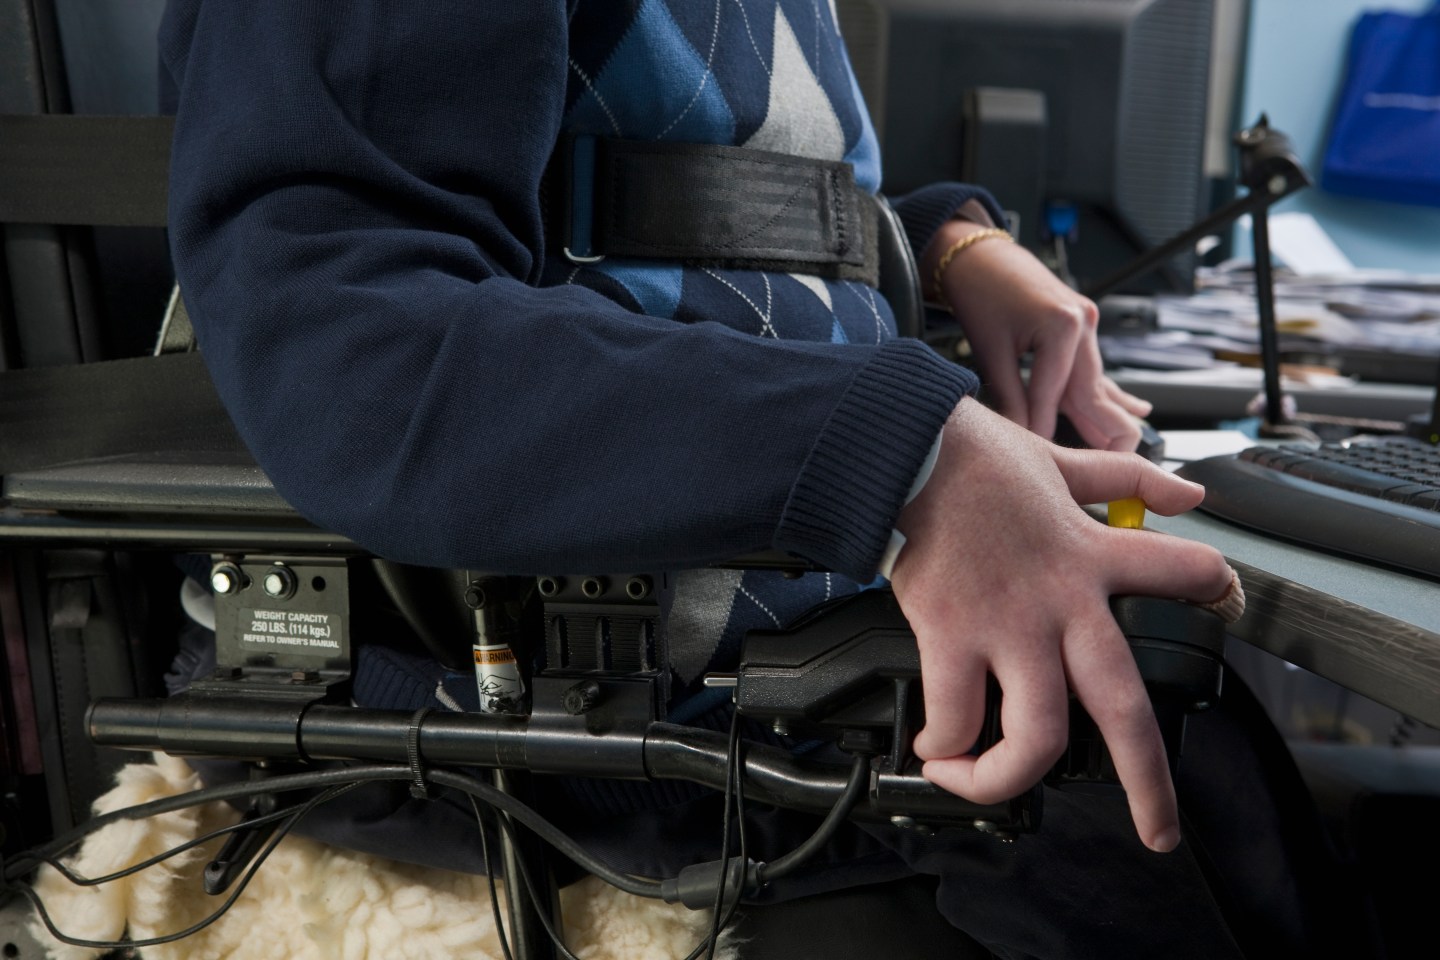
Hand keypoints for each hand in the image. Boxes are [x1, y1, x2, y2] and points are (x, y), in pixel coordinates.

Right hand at [888, 399, 1233, 850]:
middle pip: (1123, 709)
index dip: (1214, 591)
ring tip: (986, 783)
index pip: (1185, 571)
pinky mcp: (951, 633)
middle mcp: (1062, 605)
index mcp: (1094, 557)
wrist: (908, 451)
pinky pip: (957, 717)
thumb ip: (1127, 480)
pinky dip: (945, 746)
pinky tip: (934, 747)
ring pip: (1035, 737)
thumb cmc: (977, 459)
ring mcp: (1007, 627)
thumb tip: (1187, 488)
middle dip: (1148, 781)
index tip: (1223, 607)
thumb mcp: (1064, 462)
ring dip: (1008, 780)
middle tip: (1158, 829)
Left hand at [923, 220, 1151, 451]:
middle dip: (1101, 437)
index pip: (1055, 397)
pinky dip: (1110, 394)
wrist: (980, 254)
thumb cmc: (980, 293)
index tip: (1043, 462)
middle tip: (1111, 476)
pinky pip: (1097, 369)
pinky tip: (1138, 412)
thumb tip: (1016, 437)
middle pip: (1094, 394)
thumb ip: (1007, 397)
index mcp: (1062, 327)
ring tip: (1126, 457)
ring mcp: (1087, 324)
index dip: (1046, 432)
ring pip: (1098, 384)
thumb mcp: (990, 350)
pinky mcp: (1083, 327)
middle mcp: (1083, 324)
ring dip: (1107, 420)